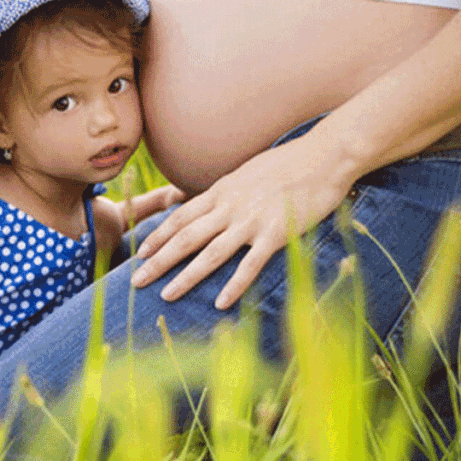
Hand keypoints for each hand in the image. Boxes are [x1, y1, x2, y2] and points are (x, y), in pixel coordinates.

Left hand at [129, 134, 355, 309]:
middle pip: (185, 238)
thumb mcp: (247, 173)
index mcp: (222, 191)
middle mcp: (230, 206)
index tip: (140, 252)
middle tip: (136, 281)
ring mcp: (252, 221)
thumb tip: (213, 202)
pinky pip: (250, 265)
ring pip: (210, 254)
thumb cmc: (289, 163)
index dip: (159, 236)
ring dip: (185, 277)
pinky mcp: (276, 233)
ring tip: (165, 296)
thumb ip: (228, 191)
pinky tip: (219, 303)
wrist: (324, 156)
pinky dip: (233, 285)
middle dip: (158, 261)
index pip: (180, 217)